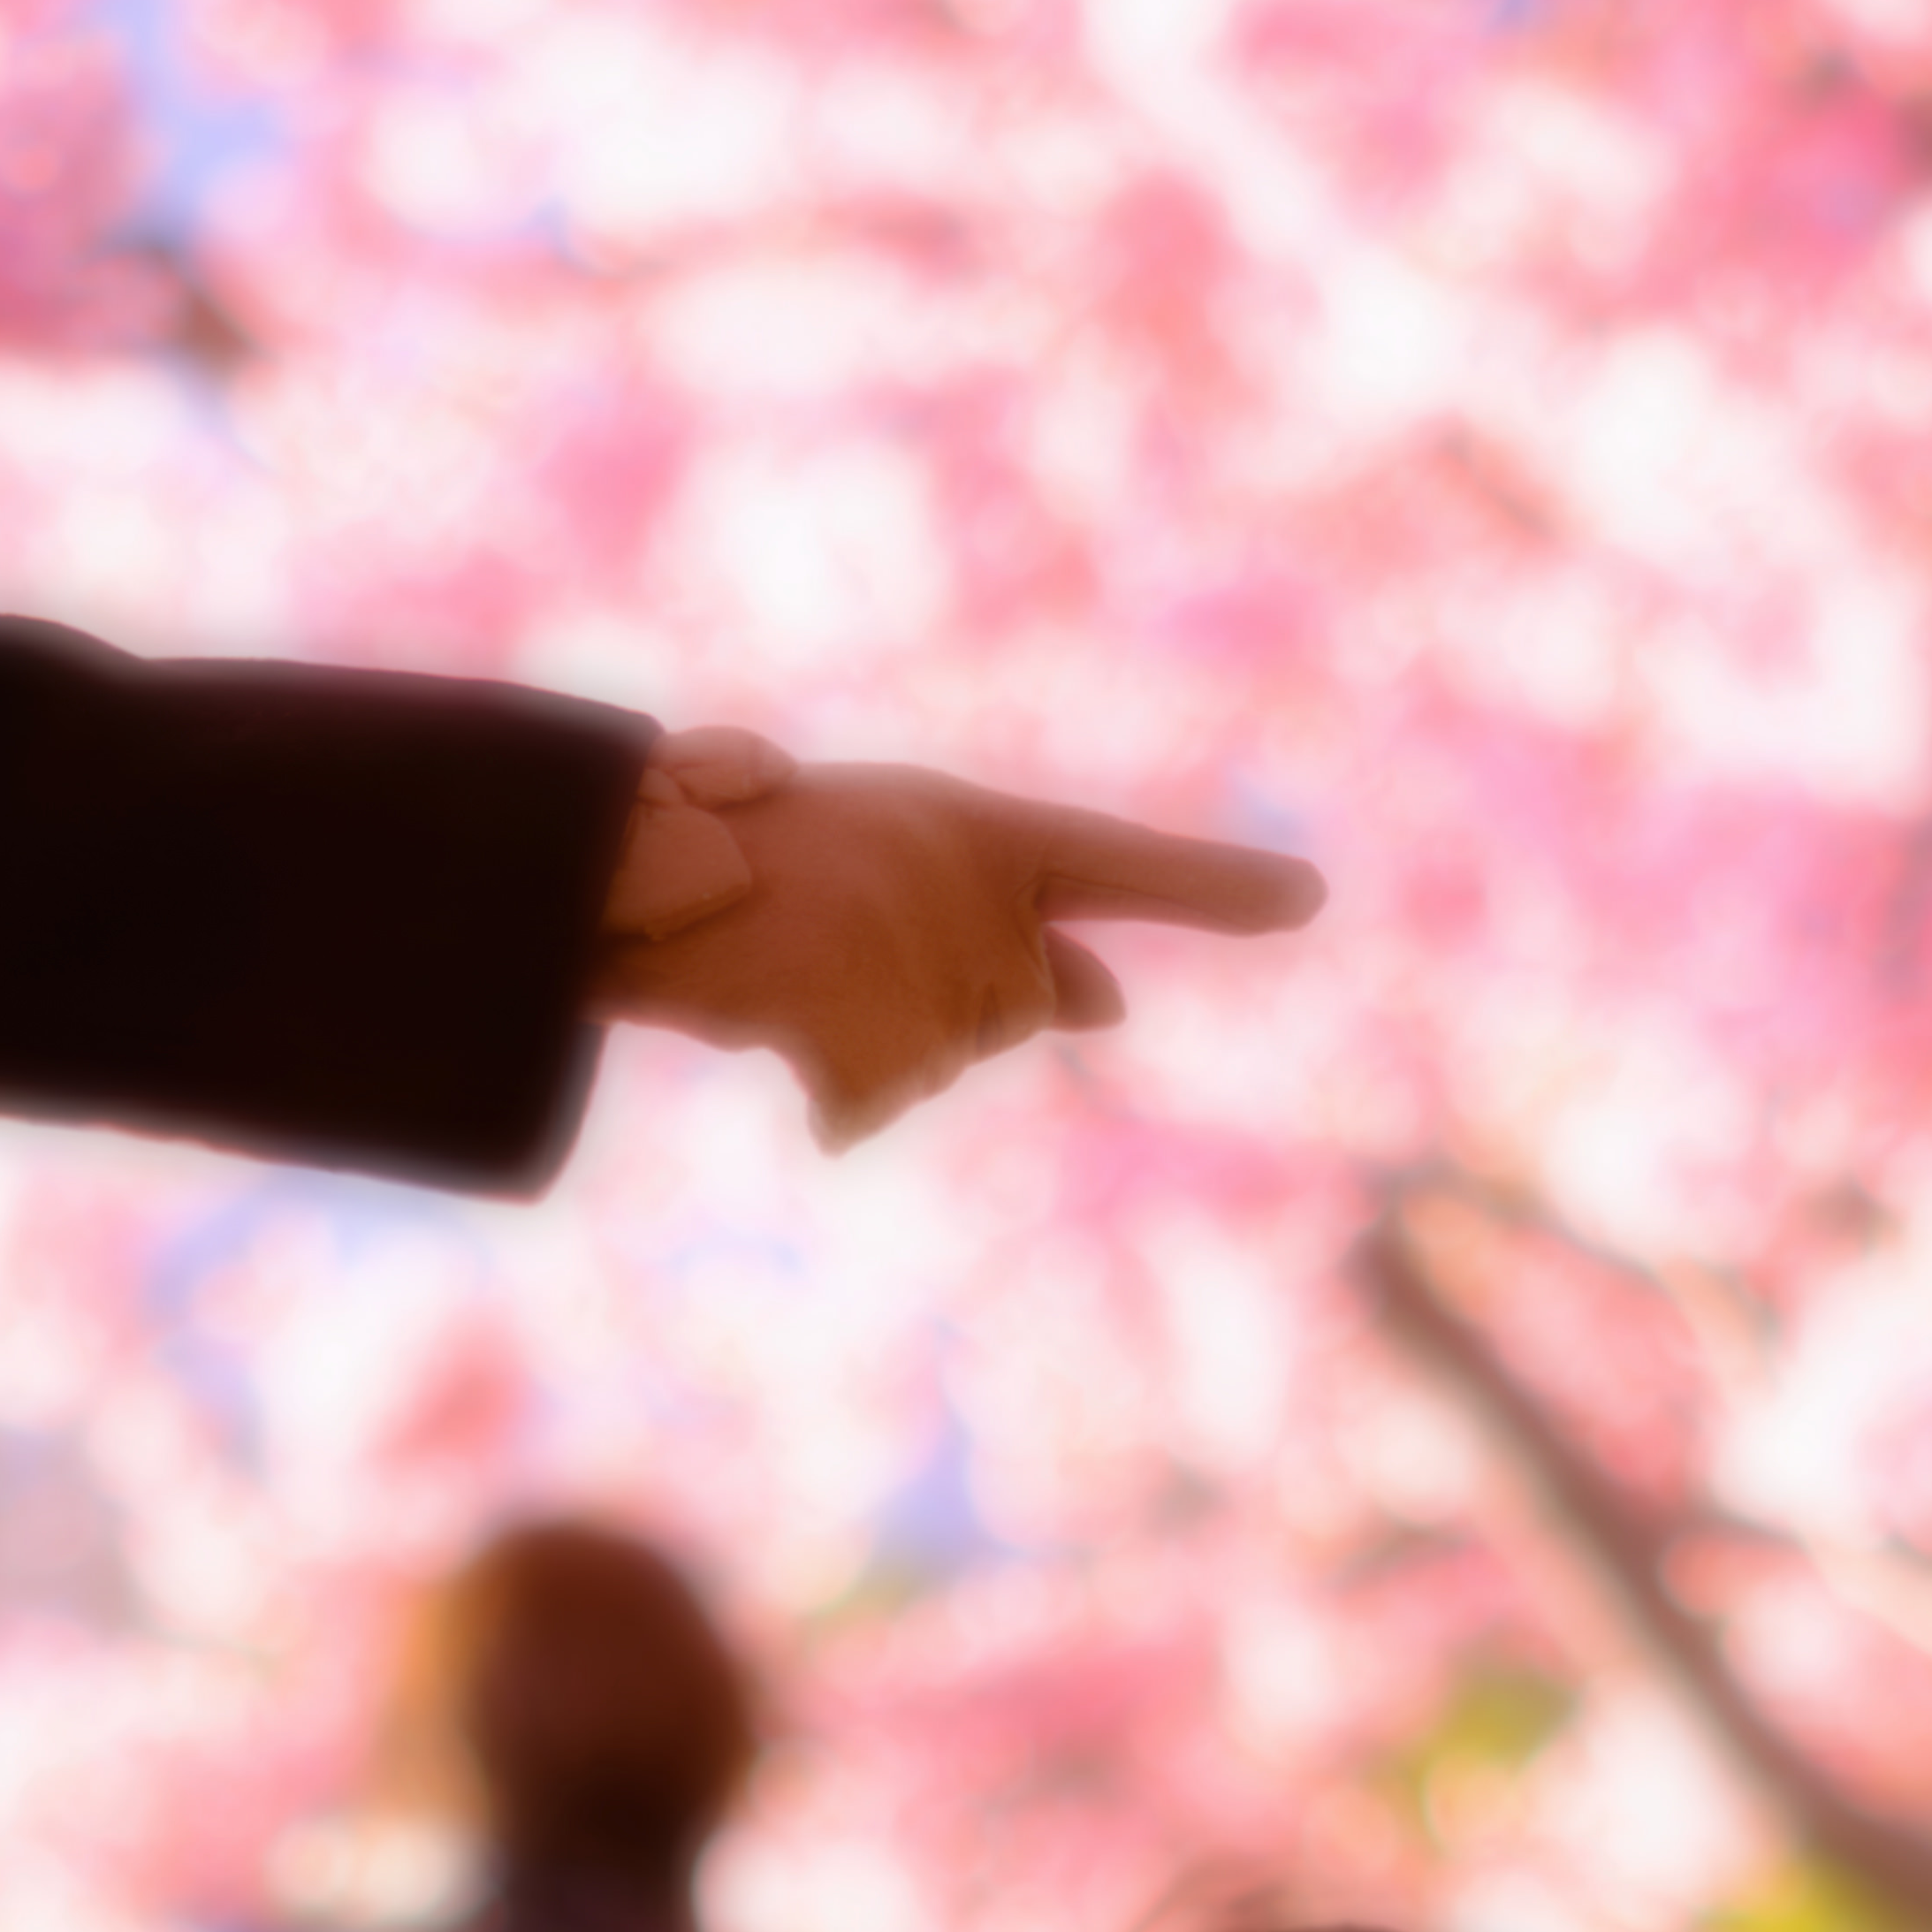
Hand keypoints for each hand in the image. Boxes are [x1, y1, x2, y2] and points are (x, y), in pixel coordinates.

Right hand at [593, 730, 1328, 1148]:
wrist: (624, 870)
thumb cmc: (760, 867)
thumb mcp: (901, 872)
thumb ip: (1008, 923)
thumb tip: (1106, 1001)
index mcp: (977, 826)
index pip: (1119, 861)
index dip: (1213, 886)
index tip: (1306, 899)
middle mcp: (966, 883)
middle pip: (1011, 1013)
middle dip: (943, 1010)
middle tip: (839, 954)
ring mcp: (916, 952)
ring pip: (939, 1067)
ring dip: (869, 1049)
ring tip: (792, 978)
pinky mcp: (862, 1017)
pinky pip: (870, 1106)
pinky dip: (828, 1096)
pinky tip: (776, 1036)